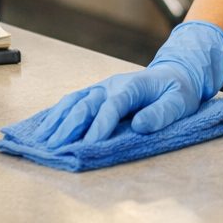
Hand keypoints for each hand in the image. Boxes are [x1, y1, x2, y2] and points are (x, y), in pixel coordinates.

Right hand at [35, 20, 222, 145]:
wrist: (175, 74)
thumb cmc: (178, 91)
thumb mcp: (180, 102)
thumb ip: (162, 113)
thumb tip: (139, 125)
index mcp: (133, 86)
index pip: (113, 105)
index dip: (101, 125)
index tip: (90, 144)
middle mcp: (112, 85)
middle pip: (87, 104)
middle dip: (70, 126)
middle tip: (56, 148)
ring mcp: (102, 88)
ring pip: (74, 101)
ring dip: (57, 120)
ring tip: (42, 139)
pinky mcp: (96, 94)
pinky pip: (73, 102)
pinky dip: (57, 114)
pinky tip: (46, 127)